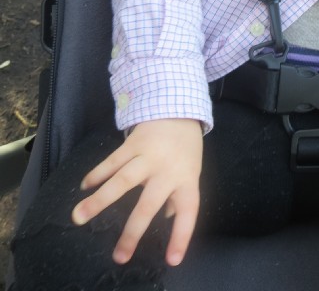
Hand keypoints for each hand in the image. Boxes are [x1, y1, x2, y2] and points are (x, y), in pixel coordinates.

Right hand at [72, 118, 202, 266]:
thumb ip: (179, 196)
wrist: (178, 107)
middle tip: (118, 257)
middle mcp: (167, 170)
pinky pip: (112, 161)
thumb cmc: (185, 147)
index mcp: (186, 179)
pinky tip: (84, 187)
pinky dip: (97, 174)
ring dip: (99, 200)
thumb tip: (167, 219)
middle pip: (148, 204)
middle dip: (132, 232)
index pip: (187, 212)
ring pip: (122, 181)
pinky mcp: (132, 143)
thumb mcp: (191, 171)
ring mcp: (148, 156)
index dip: (181, 236)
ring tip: (78, 217)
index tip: (171, 260)